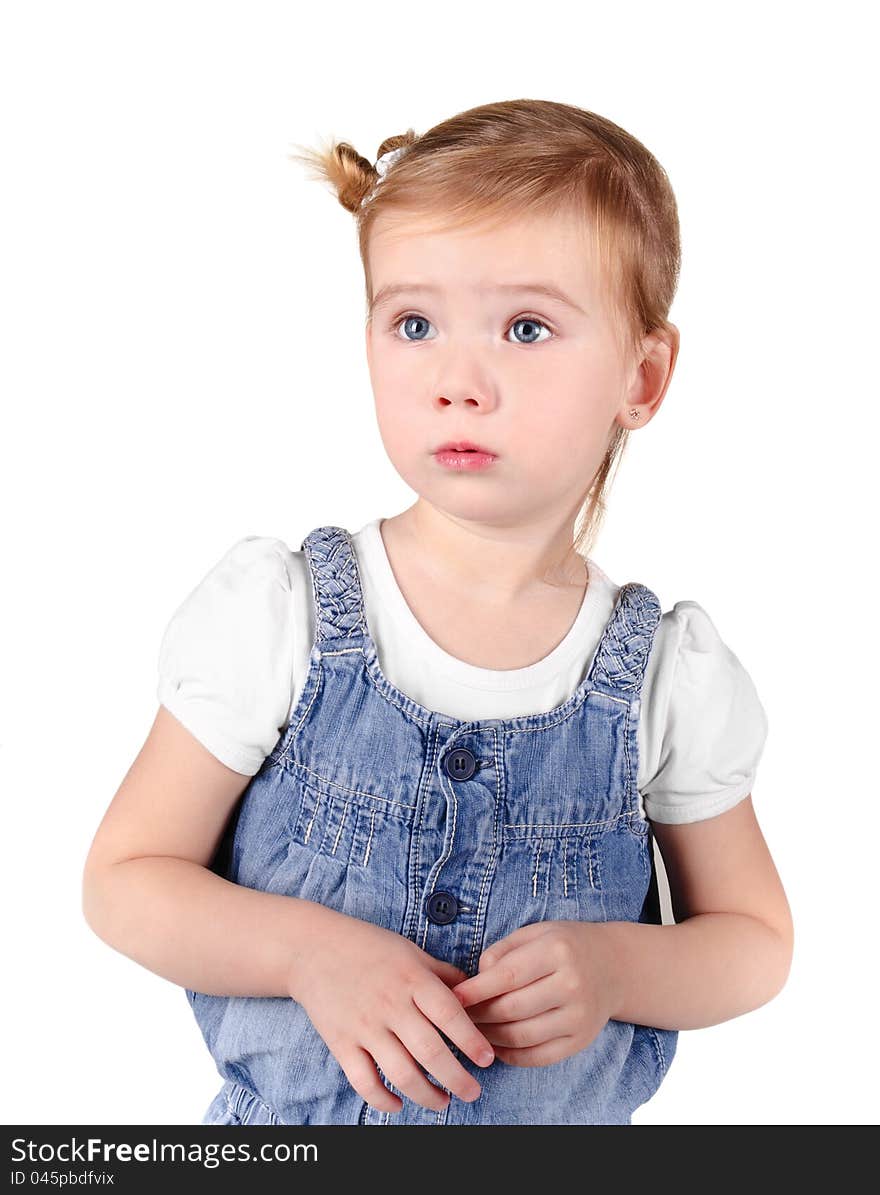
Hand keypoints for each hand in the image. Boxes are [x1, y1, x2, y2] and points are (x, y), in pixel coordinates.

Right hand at [289, 905, 495, 1114]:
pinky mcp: (341, 1043)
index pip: (449, 1015)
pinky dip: (382, 1100)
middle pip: (429, 1051)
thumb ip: (442, 975)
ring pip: (400, 1073)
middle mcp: (390, 1004)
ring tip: (443, 1102)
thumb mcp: (411, 951)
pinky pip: (364, 1081)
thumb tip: (475, 994)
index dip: (471, 1040)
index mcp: (412, 979)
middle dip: (457, 1078)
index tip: (488, 1060)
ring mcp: (364, 1026)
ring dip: (426, 1095)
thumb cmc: (369, 947)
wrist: (314, 948)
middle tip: (472, 1092)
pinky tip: (398, 1104)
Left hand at [450, 920, 618, 1066]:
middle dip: (478, 1015)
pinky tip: (495, 1046)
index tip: (453, 998)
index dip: (475, 990)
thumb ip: (502, 951)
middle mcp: (571, 985)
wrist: (614, 967)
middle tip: (456, 1017)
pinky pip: (538, 1056)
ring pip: (522, 1036)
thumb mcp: (536, 933)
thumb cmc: (565, 946)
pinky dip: (511, 1055)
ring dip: (490, 1037)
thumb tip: (476, 980)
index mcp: (556, 951)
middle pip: (511, 1009)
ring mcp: (578, 1016)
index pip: (507, 976)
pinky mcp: (581, 1040)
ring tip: (472, 1031)